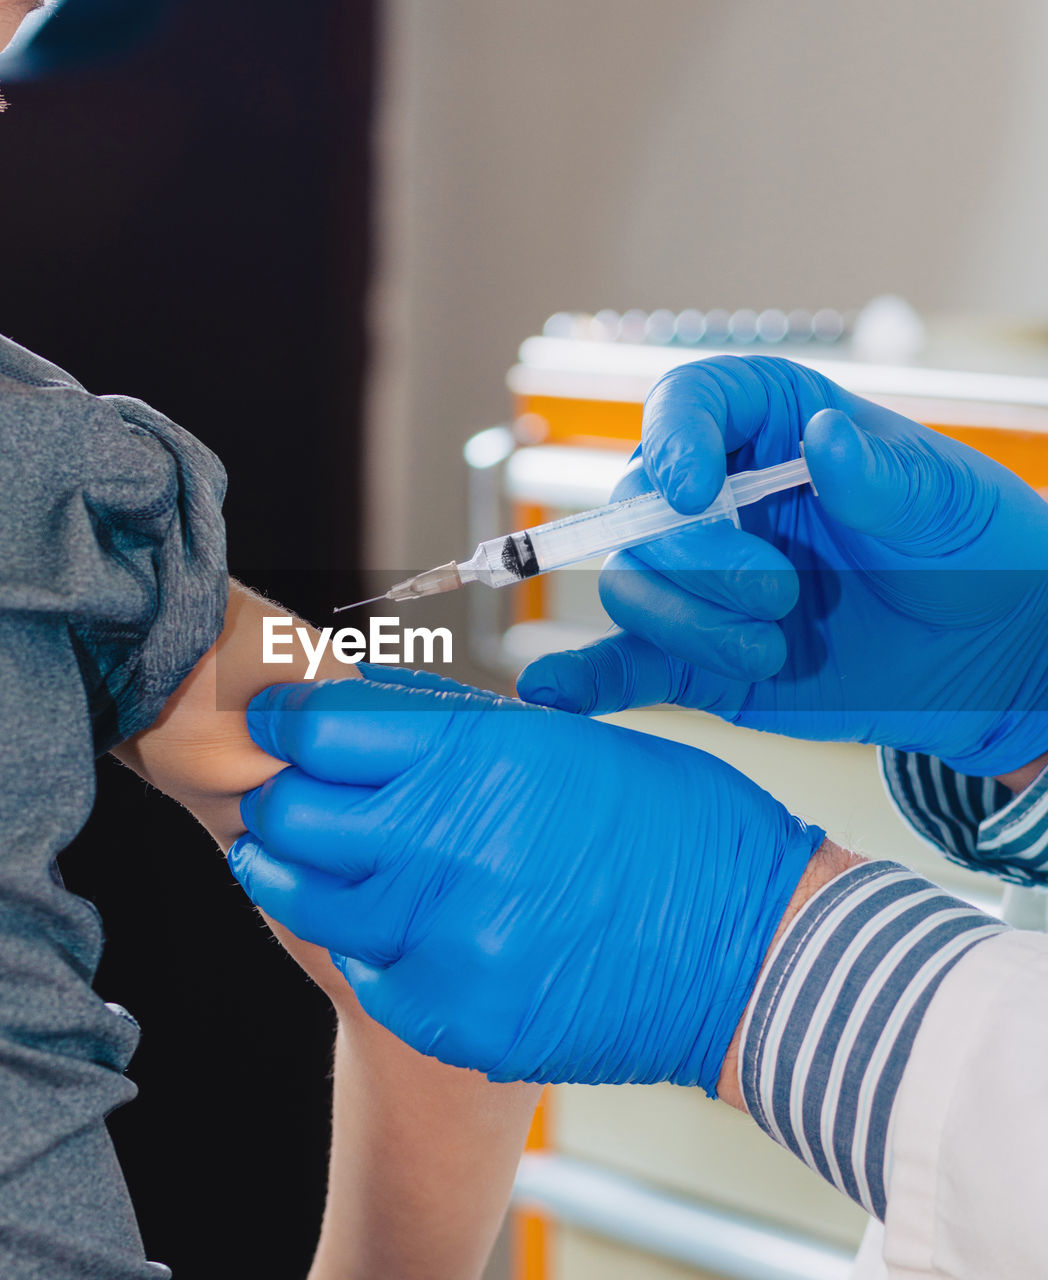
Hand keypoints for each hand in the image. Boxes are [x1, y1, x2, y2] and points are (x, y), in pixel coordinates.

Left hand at [227, 667, 823, 1092]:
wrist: (752, 956)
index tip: (278, 722)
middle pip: (292, 816)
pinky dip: (362, 943)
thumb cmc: (670, 828)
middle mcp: (448, 849)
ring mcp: (445, 943)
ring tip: (299, 855)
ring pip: (308, 900)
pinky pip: (366, 972)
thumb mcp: (563, 741)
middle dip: (277, 796)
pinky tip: (385, 924)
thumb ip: (452, 725)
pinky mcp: (455, 1018)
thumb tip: (361, 699)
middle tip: (283, 791)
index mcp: (478, 760)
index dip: (286, 721)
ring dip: (294, 871)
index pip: (320, 731)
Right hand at [517, 355, 1047, 776]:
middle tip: (780, 594)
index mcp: (769, 427)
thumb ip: (883, 476)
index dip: (674, 440)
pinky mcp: (694, 656)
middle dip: (697, 559)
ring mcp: (698, 582)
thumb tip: (823, 438)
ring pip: (630, 589)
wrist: (987, 657)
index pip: (685, 404)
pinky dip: (587, 679)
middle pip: (639, 510)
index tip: (696, 489)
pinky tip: (552, 691)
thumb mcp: (945, 502)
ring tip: (771, 649)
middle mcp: (716, 498)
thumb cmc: (973, 551)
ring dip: (687, 624)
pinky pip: (623, 664)